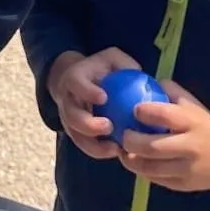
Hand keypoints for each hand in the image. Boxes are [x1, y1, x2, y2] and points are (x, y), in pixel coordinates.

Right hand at [48, 46, 134, 161]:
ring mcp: (69, 119)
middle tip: (109, 127)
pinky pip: (84, 146)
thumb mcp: (111, 58)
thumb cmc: (100, 68)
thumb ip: (125, 64)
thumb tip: (142, 76)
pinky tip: (116, 152)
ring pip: (76, 135)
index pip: (76, 84)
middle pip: (72, 115)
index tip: (103, 97)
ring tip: (114, 148)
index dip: (87, 91)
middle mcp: (67, 100)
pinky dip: (98, 151)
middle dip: (88, 124)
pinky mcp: (75, 133)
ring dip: (93, 144)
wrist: (76, 81)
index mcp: (74, 78)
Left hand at [119, 82, 209, 193]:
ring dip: (130, 159)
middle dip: (130, 141)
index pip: (164, 115)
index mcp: (191, 122)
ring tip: (123, 150)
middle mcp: (189, 146)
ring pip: (150, 167)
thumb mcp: (194, 105)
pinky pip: (155, 179)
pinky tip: (136, 161)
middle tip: (122, 134)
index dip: (143, 111)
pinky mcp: (182, 185)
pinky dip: (141, 171)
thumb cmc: (206, 127)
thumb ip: (170, 91)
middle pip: (152, 146)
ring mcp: (185, 168)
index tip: (133, 109)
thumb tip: (144, 81)